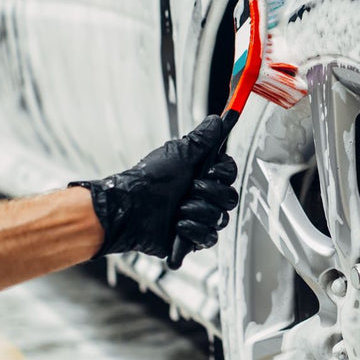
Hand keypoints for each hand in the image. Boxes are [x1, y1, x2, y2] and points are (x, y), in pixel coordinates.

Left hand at [70, 115, 238, 259]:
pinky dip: (193, 231)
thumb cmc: (148, 181)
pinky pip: (210, 238)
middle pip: (230, 197)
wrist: (129, 210)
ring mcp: (198, 217)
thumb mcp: (178, 154)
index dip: (223, 174)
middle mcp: (202, 196)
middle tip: (190, 189)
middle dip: (210, 194)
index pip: (229, 173)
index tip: (210, 172)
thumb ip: (202, 139)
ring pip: (221, 219)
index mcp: (200, 174)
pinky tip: (178, 225)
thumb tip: (216, 120)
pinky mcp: (192, 239)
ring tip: (179, 209)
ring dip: (199, 212)